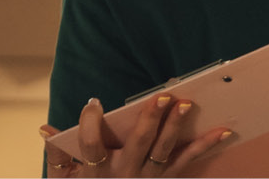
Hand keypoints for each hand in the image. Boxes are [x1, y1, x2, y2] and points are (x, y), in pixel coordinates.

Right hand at [40, 95, 233, 177]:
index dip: (90, 125)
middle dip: (150, 120)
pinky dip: (205, 146)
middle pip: (138, 145)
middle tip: (162, 97)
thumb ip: (57, 155)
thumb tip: (45, 129)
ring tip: (188, 104)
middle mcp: (124, 175)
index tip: (93, 103)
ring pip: (164, 151)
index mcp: (95, 172)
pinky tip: (223, 130)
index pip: (91, 146)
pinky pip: (186, 162)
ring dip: (177, 127)